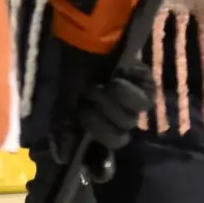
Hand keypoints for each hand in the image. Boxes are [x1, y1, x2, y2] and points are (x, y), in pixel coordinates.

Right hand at [49, 28, 150, 158]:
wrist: (78, 39)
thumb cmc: (65, 71)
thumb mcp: (58, 104)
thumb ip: (62, 132)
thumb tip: (65, 158)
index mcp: (93, 125)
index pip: (103, 156)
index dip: (100, 162)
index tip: (91, 163)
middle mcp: (114, 117)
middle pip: (117, 139)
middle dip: (99, 125)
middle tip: (85, 105)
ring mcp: (132, 102)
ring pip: (129, 121)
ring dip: (111, 107)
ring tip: (98, 87)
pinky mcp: (146, 85)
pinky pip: (145, 101)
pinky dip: (129, 94)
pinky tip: (117, 82)